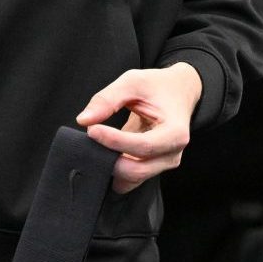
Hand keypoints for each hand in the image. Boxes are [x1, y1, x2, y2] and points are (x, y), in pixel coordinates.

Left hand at [75, 62, 203, 193]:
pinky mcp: (152, 167)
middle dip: (109, 159)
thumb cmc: (158, 86)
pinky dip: (114, 169)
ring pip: (130, 178)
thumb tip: (84, 120)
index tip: (92, 130)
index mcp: (175, 133)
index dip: (114, 141)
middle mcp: (172, 154)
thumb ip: (107, 100)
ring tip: (98, 143)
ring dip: (110, 165)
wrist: (178, 92)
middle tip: (92, 138)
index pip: (142, 146)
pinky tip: (106, 151)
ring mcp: (163, 163)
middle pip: (136, 170)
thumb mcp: (133, 82)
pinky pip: (129, 178)